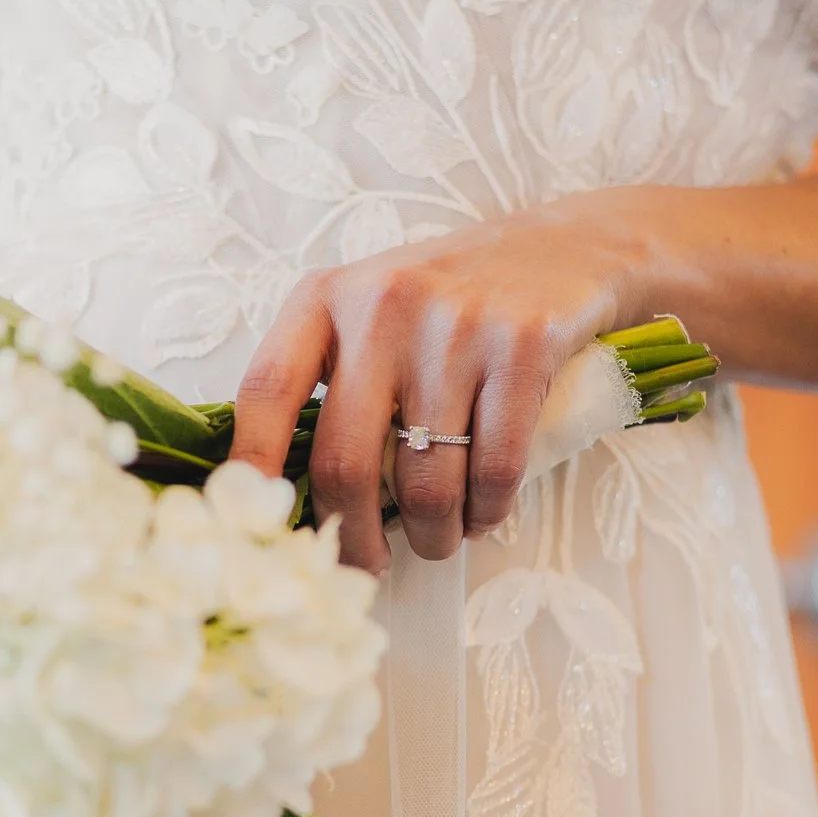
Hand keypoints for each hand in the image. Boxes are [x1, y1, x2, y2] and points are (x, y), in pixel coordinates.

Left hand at [228, 195, 626, 570]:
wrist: (564, 249)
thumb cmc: (448, 305)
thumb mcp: (371, 315)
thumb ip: (330, 382)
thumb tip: (288, 500)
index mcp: (326, 297)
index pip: (265, 391)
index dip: (252, 467)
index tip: (254, 528)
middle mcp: (382, 304)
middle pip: (345, 461)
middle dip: (353, 537)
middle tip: (365, 567)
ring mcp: (455, 323)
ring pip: (426, 479)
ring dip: (432, 534)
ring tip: (438, 539)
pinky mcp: (522, 343)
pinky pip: (495, 467)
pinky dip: (487, 511)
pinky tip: (483, 514)